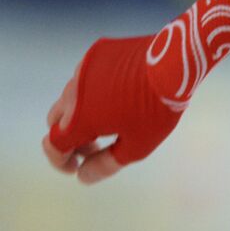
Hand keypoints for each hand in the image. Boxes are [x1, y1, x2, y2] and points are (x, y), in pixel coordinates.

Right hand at [42, 35, 182, 183]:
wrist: (174, 62)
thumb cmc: (156, 108)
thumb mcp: (137, 145)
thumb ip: (106, 163)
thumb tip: (83, 176)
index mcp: (79, 118)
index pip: (54, 145)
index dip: (60, 161)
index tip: (75, 168)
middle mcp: (73, 93)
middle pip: (57, 123)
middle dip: (72, 139)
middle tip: (96, 147)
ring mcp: (82, 70)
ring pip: (71, 99)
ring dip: (82, 115)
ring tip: (112, 122)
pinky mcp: (95, 54)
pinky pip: (86, 78)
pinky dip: (94, 92)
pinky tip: (121, 95)